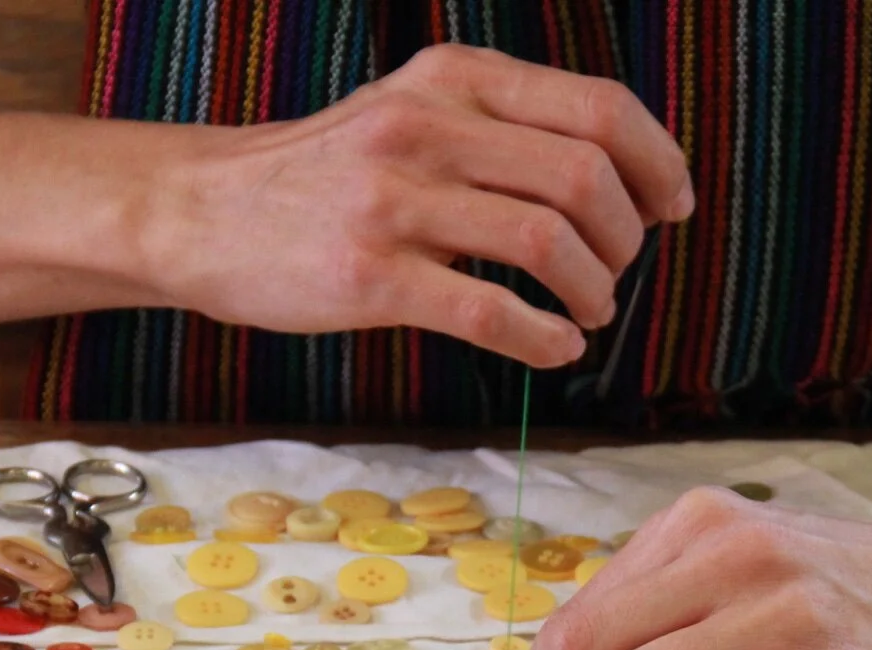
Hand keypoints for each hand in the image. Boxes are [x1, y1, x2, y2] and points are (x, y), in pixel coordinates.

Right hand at [158, 44, 692, 367]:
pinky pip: (490, 312)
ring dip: (592, 293)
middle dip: (624, 240)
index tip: (671, 209)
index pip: (598, 108)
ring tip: (586, 316)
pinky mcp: (370, 276)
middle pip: (585, 178)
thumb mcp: (411, 112)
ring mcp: (396, 201)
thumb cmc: (325, 176)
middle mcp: (428, 126)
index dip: (657, 163)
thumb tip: (619, 177)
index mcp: (454, 79)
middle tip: (614, 276)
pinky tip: (552, 349)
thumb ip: (501, 128)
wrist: (200, 212)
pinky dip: (543, 340)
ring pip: (548, 242)